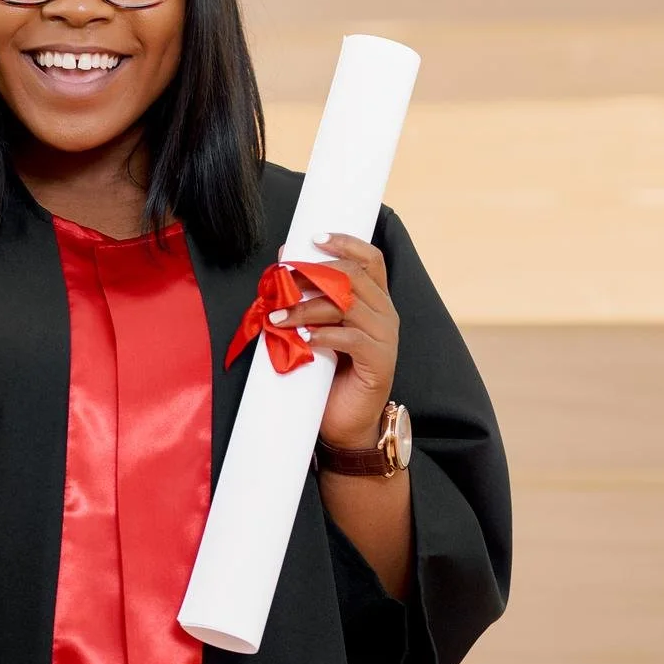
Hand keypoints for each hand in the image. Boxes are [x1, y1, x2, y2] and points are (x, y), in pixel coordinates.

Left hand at [271, 233, 397, 449]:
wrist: (345, 424)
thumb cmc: (329, 373)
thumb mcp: (316, 327)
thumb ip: (308, 296)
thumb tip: (283, 257)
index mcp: (375, 300)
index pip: (370, 259)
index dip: (346, 243)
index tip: (314, 238)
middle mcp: (385, 314)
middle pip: (354, 277)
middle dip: (313, 275)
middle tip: (281, 282)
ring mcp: (385, 337)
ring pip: (347, 304)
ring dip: (306, 307)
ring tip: (277, 318)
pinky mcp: (379, 361)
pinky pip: (350, 337)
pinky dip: (322, 335)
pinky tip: (302, 341)